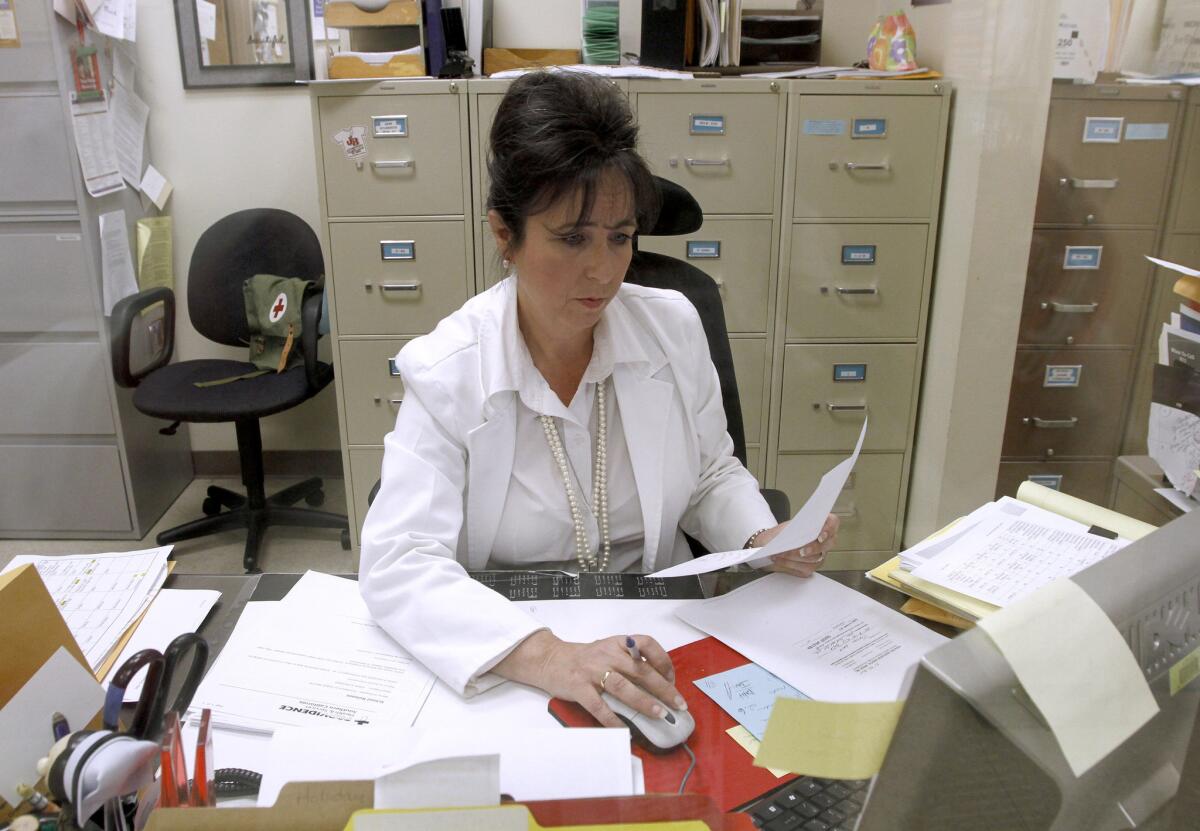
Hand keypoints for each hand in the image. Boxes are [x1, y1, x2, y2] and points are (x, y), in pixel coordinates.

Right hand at [493, 630, 686, 727]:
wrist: (551, 660)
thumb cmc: (586, 658)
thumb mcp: (609, 650)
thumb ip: (630, 661)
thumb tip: (659, 685)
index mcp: (617, 643)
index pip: (647, 644)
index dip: (663, 660)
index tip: (672, 677)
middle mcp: (607, 654)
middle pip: (640, 670)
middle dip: (663, 688)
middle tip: (678, 704)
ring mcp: (592, 671)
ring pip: (622, 686)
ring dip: (643, 702)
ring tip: (659, 714)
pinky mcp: (579, 688)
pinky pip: (598, 706)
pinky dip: (612, 720)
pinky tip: (624, 731)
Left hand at [755, 513, 839, 577]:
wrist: (770, 545)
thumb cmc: (780, 533)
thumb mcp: (785, 526)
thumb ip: (794, 528)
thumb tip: (798, 532)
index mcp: (821, 524)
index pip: (833, 523)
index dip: (829, 529)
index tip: (820, 536)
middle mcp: (824, 541)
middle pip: (828, 544)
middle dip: (814, 548)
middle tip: (802, 551)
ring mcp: (819, 555)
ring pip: (815, 559)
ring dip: (795, 556)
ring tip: (781, 553)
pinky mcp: (810, 567)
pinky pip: (805, 568)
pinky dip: (790, 564)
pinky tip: (779, 559)